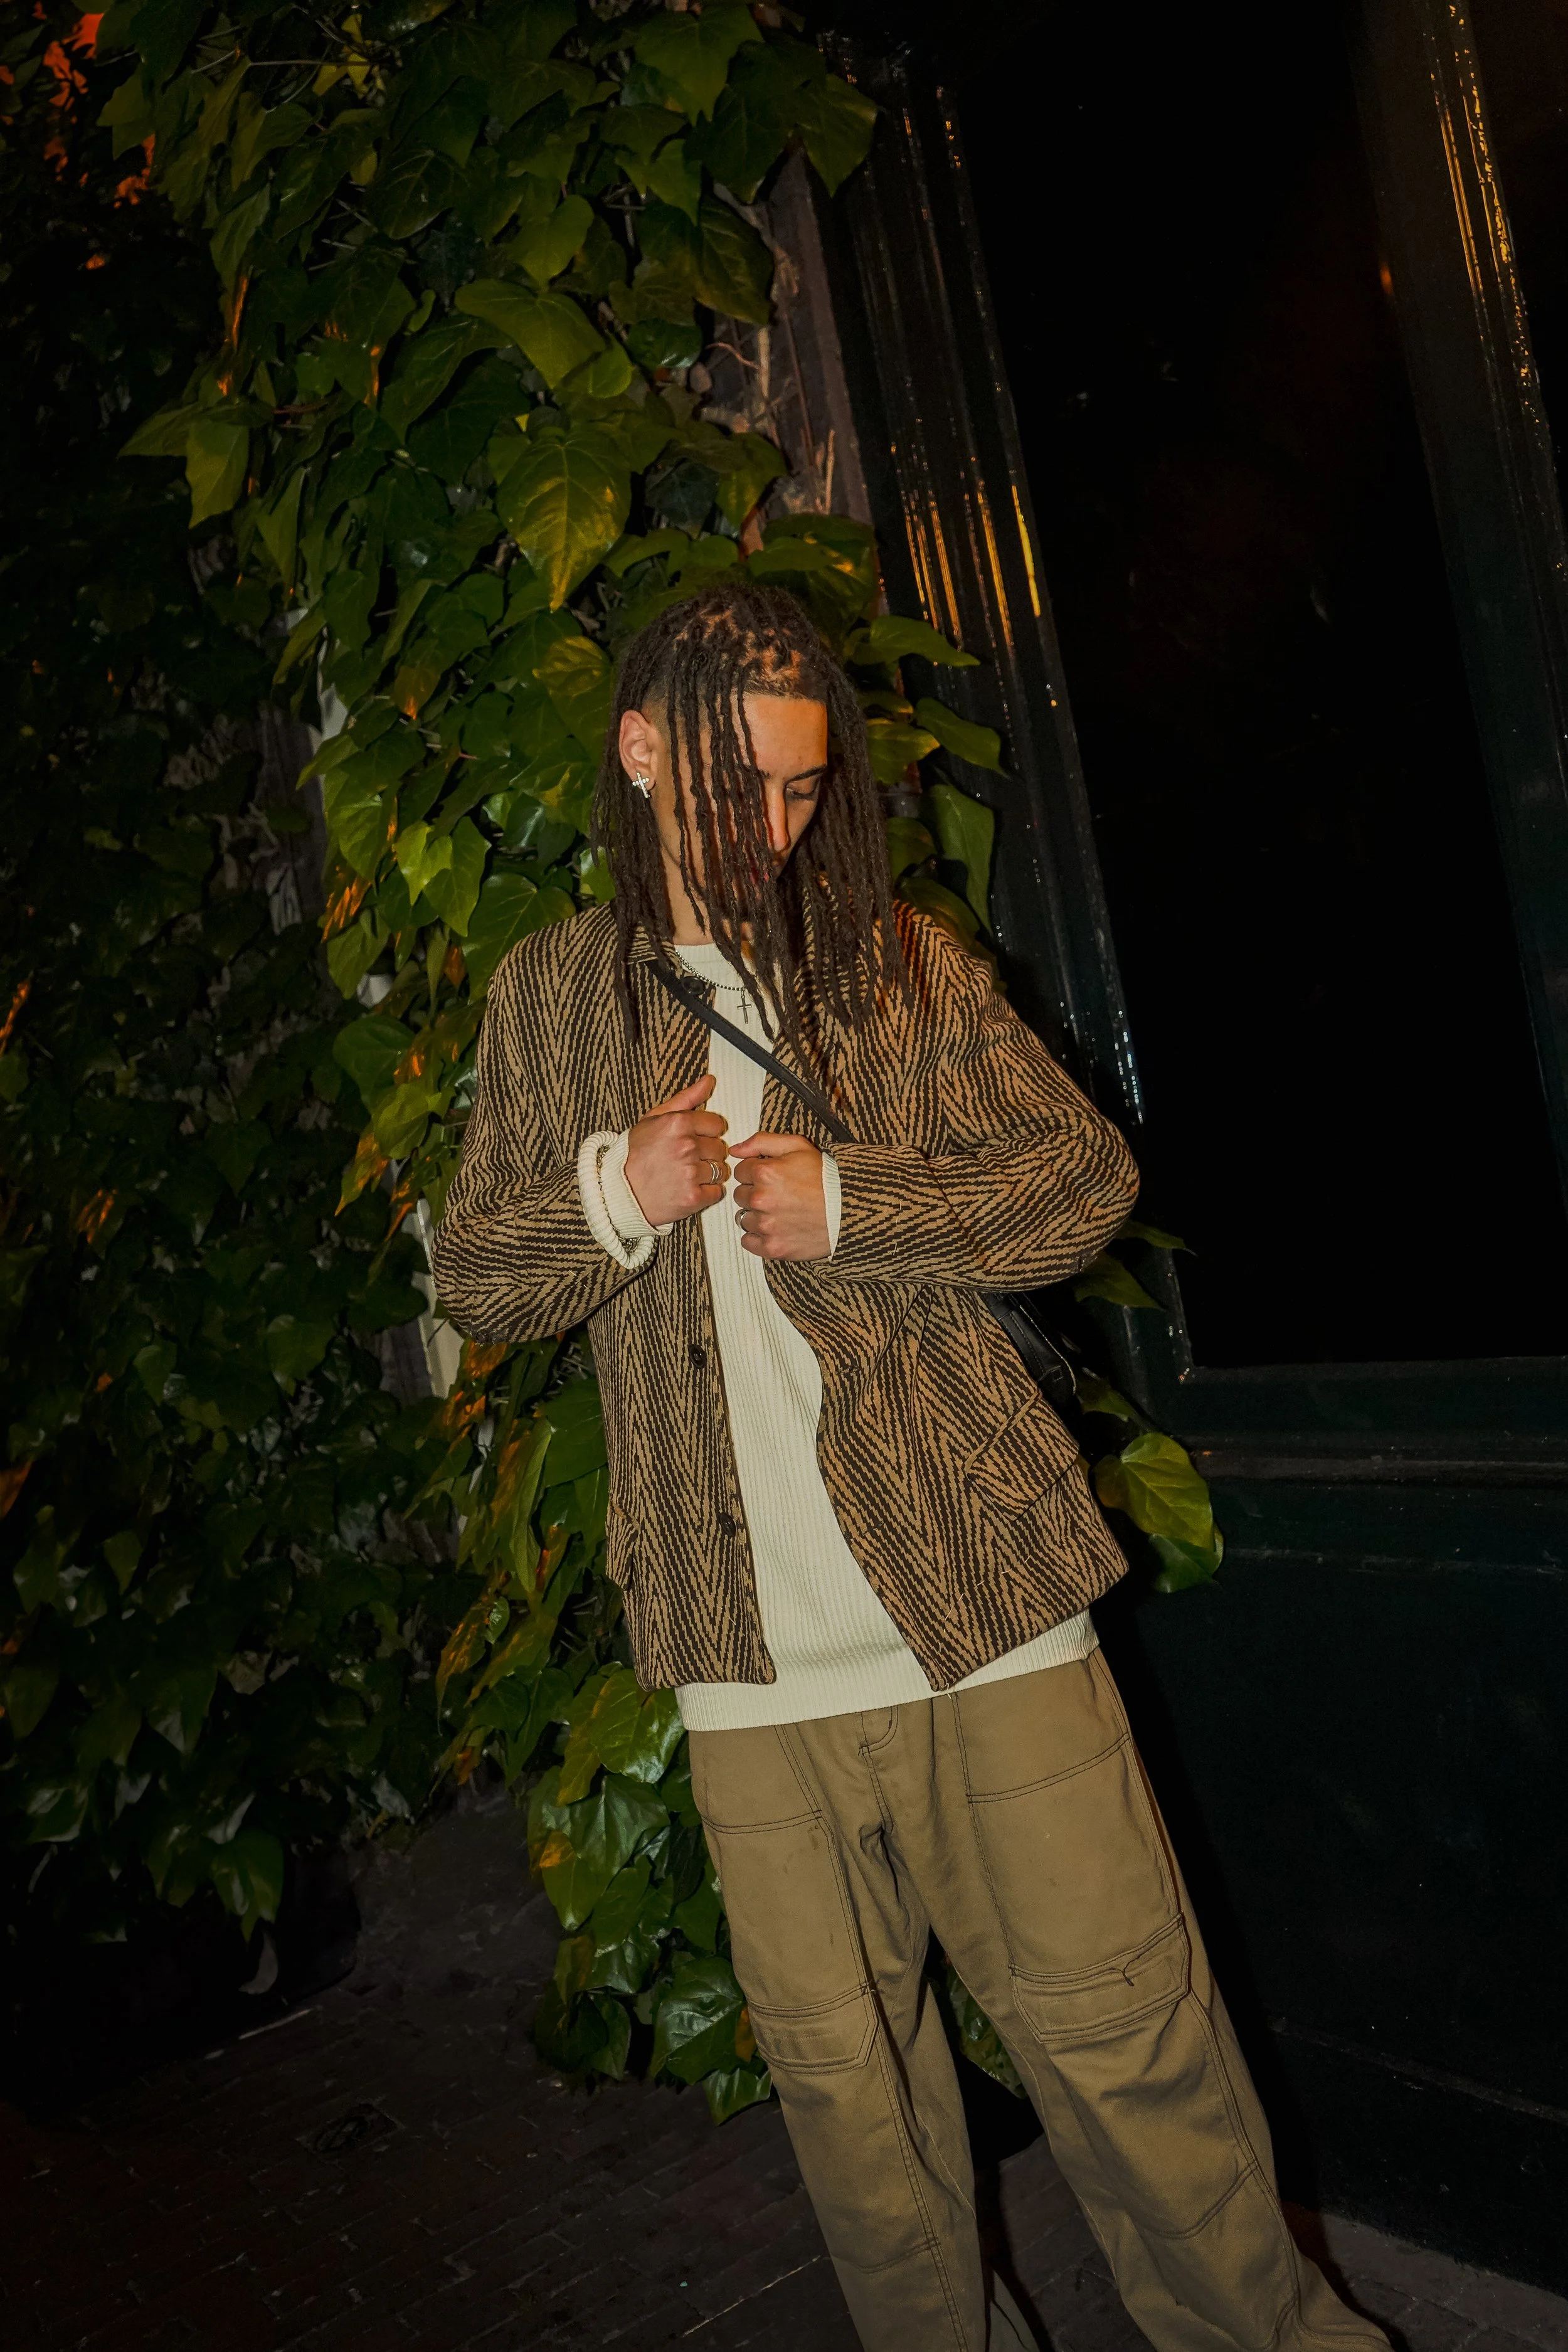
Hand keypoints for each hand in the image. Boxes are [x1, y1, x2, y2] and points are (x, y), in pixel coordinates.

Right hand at [624, 1075, 728, 1225]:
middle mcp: (686, 1146)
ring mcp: (690, 1173)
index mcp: (678, 1123)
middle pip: (720, 1148)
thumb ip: (685, 1099)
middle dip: (707, 1154)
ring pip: (720, 1170)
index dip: (706, 1133)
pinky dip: (706, 1193)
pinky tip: (688, 1189)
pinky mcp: (693, 1197)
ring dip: (707, 1174)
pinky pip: (717, 1192)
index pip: (717, 1124)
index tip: (693, 1140)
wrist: (618, 1192)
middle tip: (686, 1160)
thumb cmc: (635, 1154)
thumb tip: (709, 1080)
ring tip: (685, 1175)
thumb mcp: (654, 1119)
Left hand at [731, 1131, 829, 1260]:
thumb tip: (734, 1150)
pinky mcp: (772, 1247)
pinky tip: (775, 1228)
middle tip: (779, 1194)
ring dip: (756, 1214)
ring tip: (780, 1211)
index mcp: (765, 1172)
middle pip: (740, 1195)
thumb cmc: (827, 1177)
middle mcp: (761, 1199)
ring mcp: (766, 1226)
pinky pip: (747, 1241)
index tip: (772, 1178)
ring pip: (743, 1218)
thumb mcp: (798, 1146)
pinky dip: (757, 1236)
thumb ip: (761, 1141)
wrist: (851, 1209)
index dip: (756, 1173)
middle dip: (755, 1192)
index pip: (740, 1171)